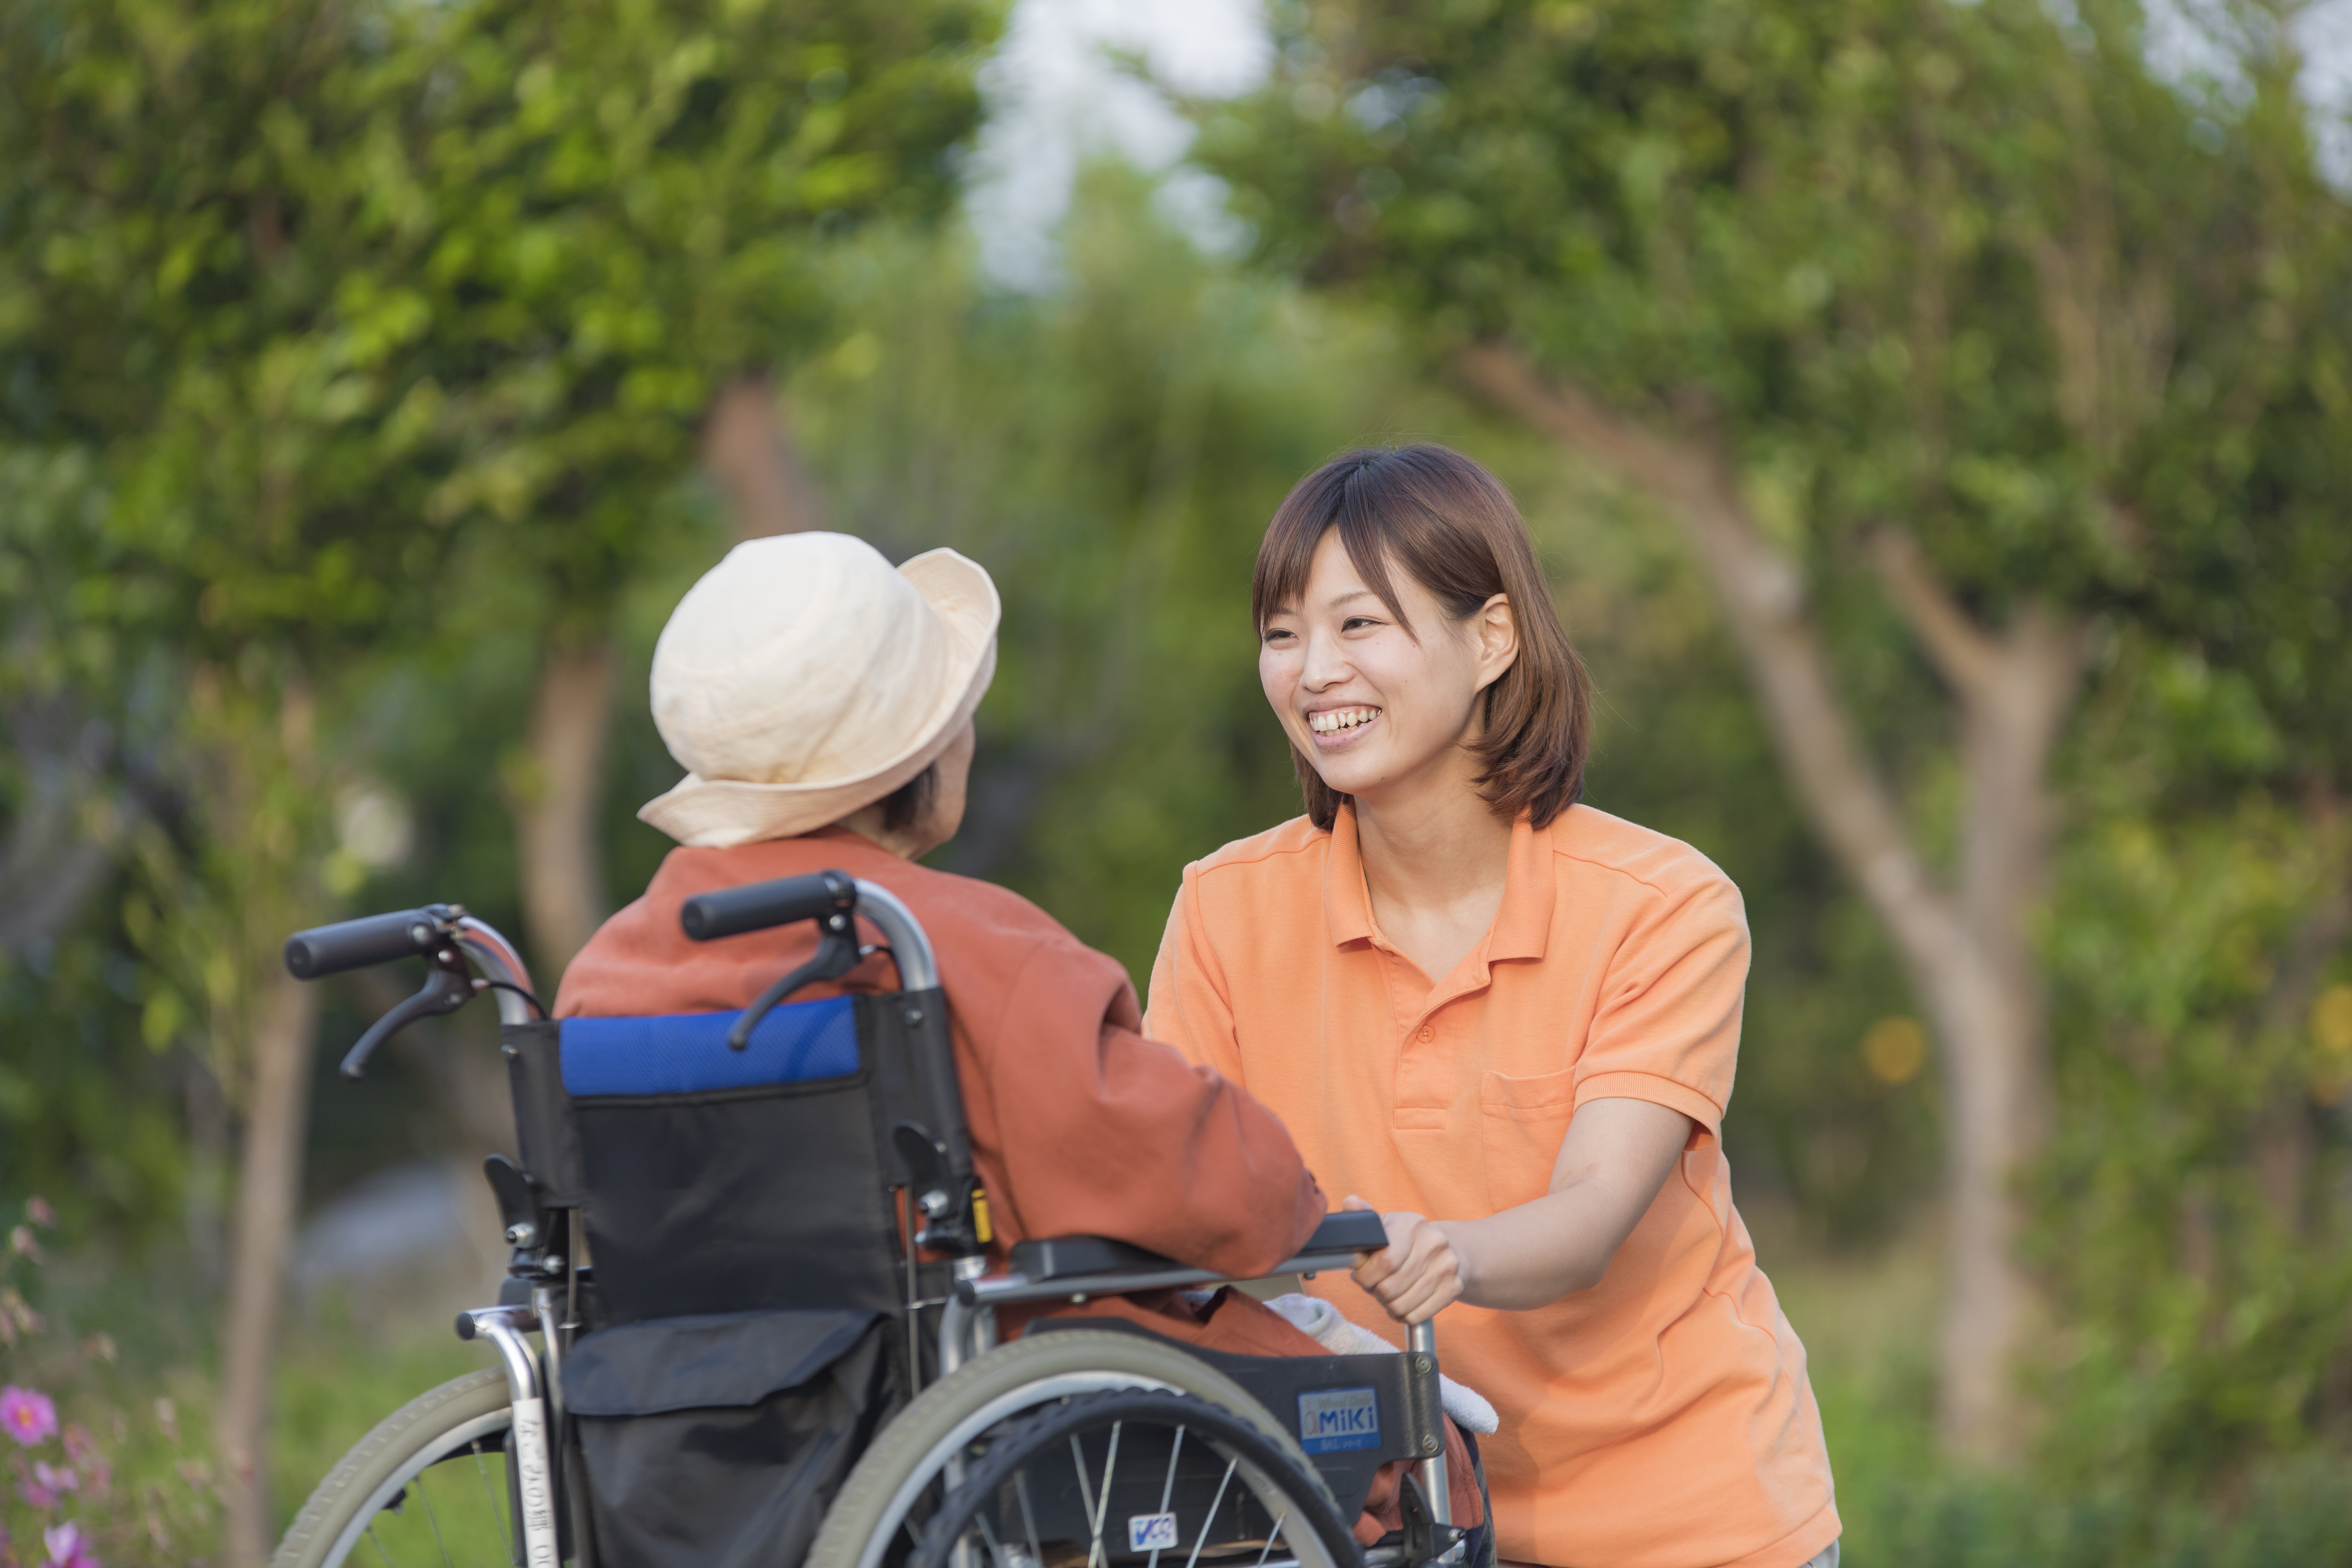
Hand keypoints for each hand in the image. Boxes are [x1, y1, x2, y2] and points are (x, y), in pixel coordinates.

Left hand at [1344, 1194, 1463, 1323]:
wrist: (1450, 1251)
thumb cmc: (1407, 1242)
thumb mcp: (1386, 1225)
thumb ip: (1363, 1217)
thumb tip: (1350, 1202)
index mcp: (1412, 1224)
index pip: (1384, 1261)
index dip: (1366, 1276)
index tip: (1361, 1276)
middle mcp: (1433, 1243)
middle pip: (1390, 1287)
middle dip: (1375, 1292)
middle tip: (1375, 1286)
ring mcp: (1447, 1267)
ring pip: (1402, 1305)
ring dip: (1389, 1305)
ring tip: (1389, 1294)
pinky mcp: (1454, 1288)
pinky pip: (1417, 1316)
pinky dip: (1404, 1315)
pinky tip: (1403, 1303)